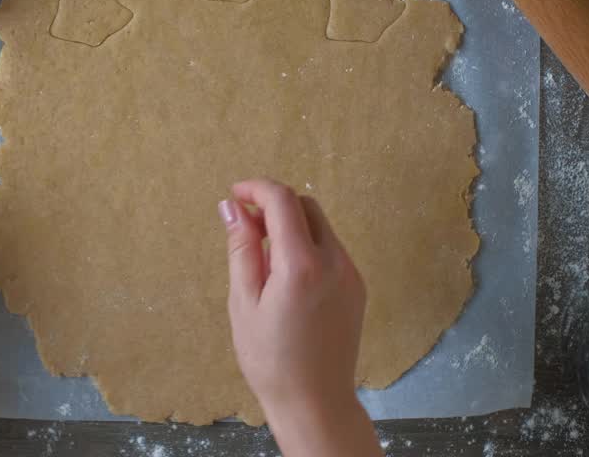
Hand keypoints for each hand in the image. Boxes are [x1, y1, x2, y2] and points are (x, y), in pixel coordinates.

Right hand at [220, 179, 381, 456]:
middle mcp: (334, 262)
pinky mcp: (356, 287)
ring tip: (262, 256)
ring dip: (291, 225)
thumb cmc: (270, 358)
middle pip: (306, 206)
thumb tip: (232, 207)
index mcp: (301, 264)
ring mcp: (350, 274)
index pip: (283, 201)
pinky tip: (286, 276)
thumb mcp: (243, 301)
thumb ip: (241, 248)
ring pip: (321, 227)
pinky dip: (306, 246)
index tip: (235, 194)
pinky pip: (330, 250)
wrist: (315, 401)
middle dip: (274, 204)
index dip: (256, 188)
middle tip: (245, 226)